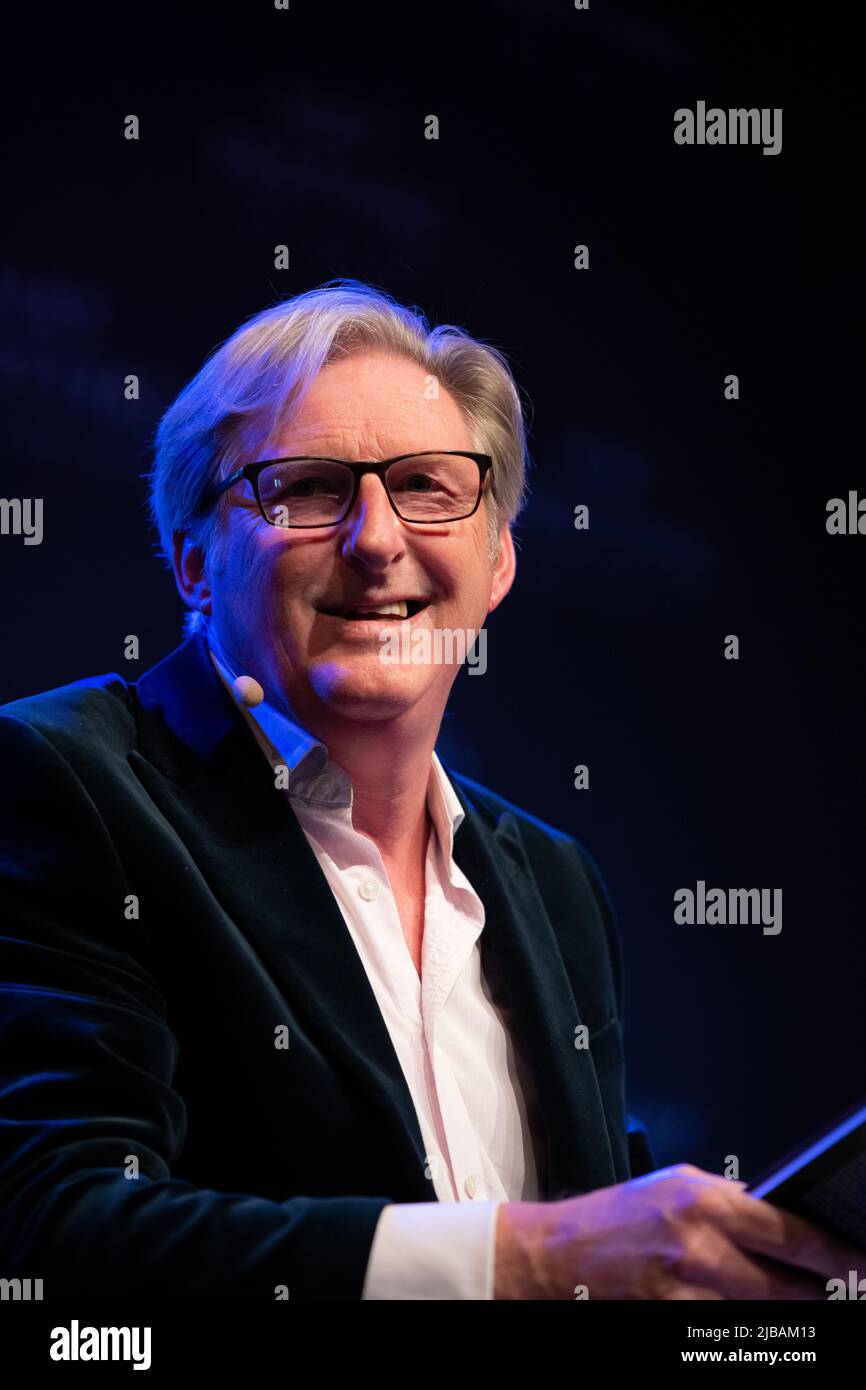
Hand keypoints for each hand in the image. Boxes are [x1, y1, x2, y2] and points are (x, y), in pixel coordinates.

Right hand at [494, 1163, 864, 1299]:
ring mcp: (683, 1294)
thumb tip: (785, 1221)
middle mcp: (697, 1247)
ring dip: (780, 1316)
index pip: (791, 1233)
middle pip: (787, 1286)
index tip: (861, 1265)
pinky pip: (724, 1336)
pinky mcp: (669, 1325)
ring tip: (791, 1304)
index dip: (835, 1256)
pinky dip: (739, 1330)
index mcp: (703, 1200)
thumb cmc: (616, 1218)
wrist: (555, 1256)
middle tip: (843, 1294)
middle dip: (820, 1295)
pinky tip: (737, 1316)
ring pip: (761, 1319)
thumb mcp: (675, 1189)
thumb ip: (731, 1203)